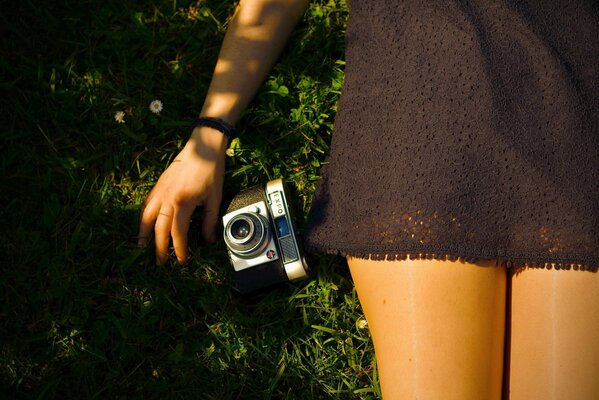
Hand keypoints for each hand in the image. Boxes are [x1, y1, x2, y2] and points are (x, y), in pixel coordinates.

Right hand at [138, 127, 227, 263]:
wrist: (202, 148)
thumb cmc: (211, 171)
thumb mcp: (214, 199)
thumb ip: (210, 222)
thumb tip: (208, 241)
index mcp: (182, 203)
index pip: (177, 233)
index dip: (179, 249)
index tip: (181, 261)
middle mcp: (167, 199)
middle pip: (159, 229)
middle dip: (159, 248)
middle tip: (160, 263)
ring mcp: (160, 191)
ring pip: (146, 217)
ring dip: (144, 234)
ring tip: (142, 247)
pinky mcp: (157, 185)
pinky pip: (146, 205)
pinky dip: (143, 217)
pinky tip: (144, 225)